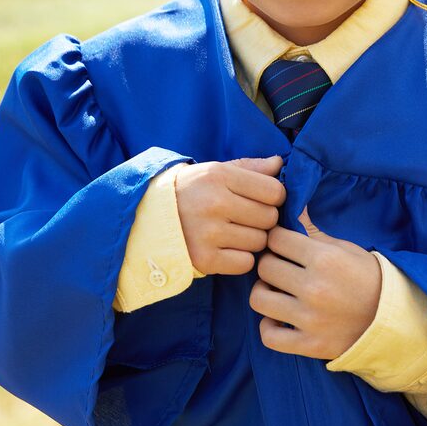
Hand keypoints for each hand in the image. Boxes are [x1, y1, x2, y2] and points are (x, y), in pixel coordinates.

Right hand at [174, 155, 285, 275]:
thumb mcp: (215, 171)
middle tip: (245, 218)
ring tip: (233, 232)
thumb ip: (250, 168)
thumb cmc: (190, 192)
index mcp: (219, 176)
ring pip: (260, 242)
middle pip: (269, 218)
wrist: (147, 218)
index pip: (274, 191)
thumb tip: (279, 163)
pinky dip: (240, 258)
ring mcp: (208, 233)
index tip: (261, 200)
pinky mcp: (204, 259)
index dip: (274, 197)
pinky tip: (226, 249)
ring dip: (252, 240)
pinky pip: (245, 263)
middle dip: (263, 219)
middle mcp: (214, 203)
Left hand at [249, 205, 382, 358]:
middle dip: (271, 263)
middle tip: (281, 268)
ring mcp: (310, 319)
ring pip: (259, 299)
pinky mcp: (310, 344)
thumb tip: (292, 206)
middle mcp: (314, 288)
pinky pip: (269, 336)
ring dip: (264, 292)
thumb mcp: (345, 248)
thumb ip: (313, 232)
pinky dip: (269, 326)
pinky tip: (279, 319)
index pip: (276, 239)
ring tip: (276, 292)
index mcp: (325, 259)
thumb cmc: (369, 278)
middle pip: (265, 266)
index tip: (283, 245)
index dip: (277, 239)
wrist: (395, 318)